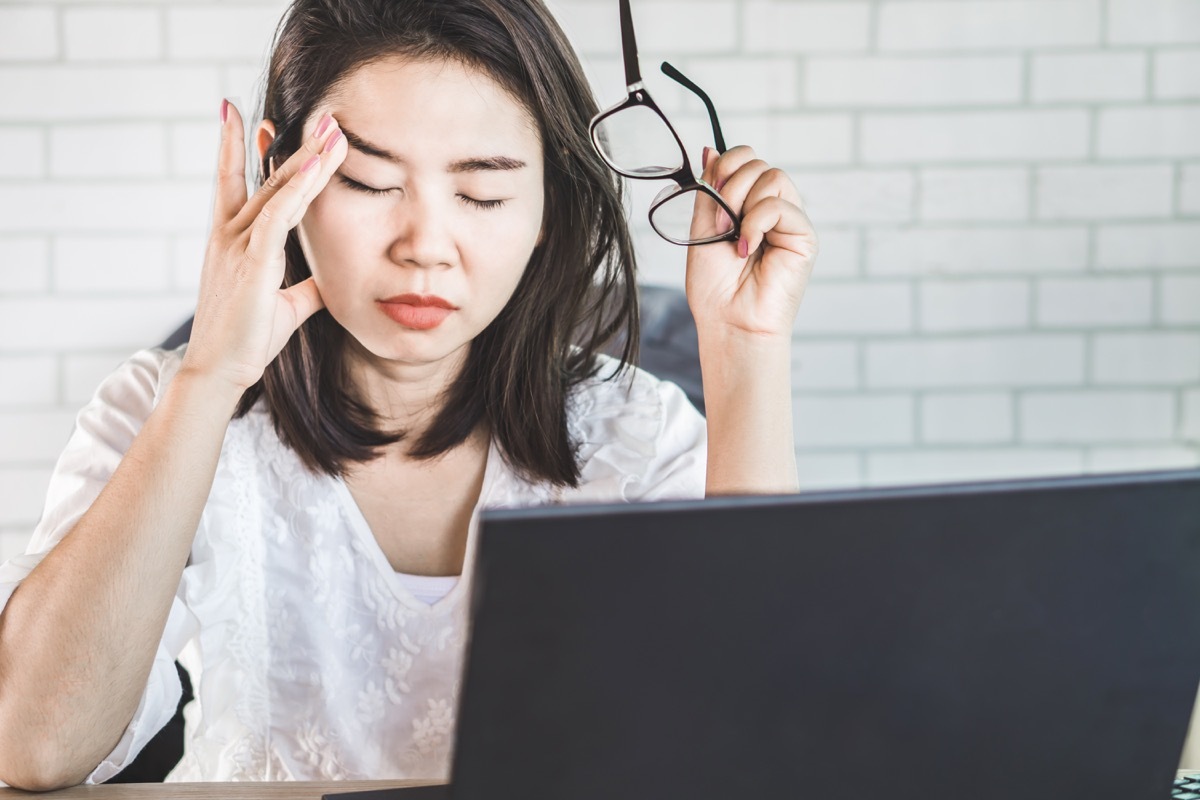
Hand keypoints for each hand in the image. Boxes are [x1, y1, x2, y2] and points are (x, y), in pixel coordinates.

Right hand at [180, 100, 346, 393]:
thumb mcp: (286, 306)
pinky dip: (298, 188)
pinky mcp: (252, 261)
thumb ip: (306, 286)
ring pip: (277, 189)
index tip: (253, 117)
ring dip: (308, 157)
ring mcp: (238, 244)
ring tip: (332, 129)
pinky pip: (279, 215)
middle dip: (296, 144)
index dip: (242, 148)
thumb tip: (329, 280)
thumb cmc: (247, 339)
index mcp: (233, 240)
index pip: (236, 182)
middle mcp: (231, 234)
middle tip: (323, 115)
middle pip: (268, 177)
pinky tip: (316, 165)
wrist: (220, 370)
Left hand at [684, 145, 816, 340]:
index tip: (709, 193)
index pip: (745, 159)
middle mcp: (771, 209)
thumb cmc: (715, 286)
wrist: (728, 322)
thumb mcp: (702, 227)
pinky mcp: (803, 237)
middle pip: (758, 162)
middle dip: (730, 185)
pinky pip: (781, 205)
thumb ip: (709, 189)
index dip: (726, 165)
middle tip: (719, 221)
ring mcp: (789, 222)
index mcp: (747, 205)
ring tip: (733, 235)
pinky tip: (747, 247)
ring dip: (743, 202)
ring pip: (773, 176)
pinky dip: (757, 222)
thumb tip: (711, 149)